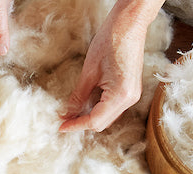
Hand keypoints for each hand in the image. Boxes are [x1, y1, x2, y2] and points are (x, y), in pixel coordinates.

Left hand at [59, 3, 148, 131]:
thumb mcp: (88, 73)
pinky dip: (98, 108)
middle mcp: (130, 100)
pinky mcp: (130, 90)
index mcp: (120, 96)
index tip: (61, 127)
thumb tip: (66, 113)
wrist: (128, 25)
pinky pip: (112, 107)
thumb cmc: (108, 43)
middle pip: (102, 122)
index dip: (76, 125)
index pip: (95, 121)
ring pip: (108, 116)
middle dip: (82, 122)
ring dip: (90, 116)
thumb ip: (78, 97)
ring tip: (72, 111)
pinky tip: (86, 103)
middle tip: (64, 118)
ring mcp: (132, 95)